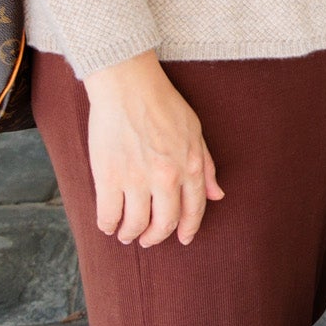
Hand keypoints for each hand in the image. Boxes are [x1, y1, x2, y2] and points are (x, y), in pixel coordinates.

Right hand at [81, 50, 222, 246]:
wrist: (129, 85)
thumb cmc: (163, 103)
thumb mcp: (195, 131)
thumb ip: (206, 165)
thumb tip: (217, 195)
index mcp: (191, 166)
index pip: (194, 209)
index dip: (187, 229)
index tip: (182, 239)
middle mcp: (167, 177)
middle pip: (164, 223)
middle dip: (156, 237)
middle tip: (148, 240)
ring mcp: (137, 179)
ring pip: (136, 224)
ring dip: (131, 234)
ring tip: (126, 234)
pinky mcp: (108, 177)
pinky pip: (108, 214)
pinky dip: (108, 225)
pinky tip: (108, 225)